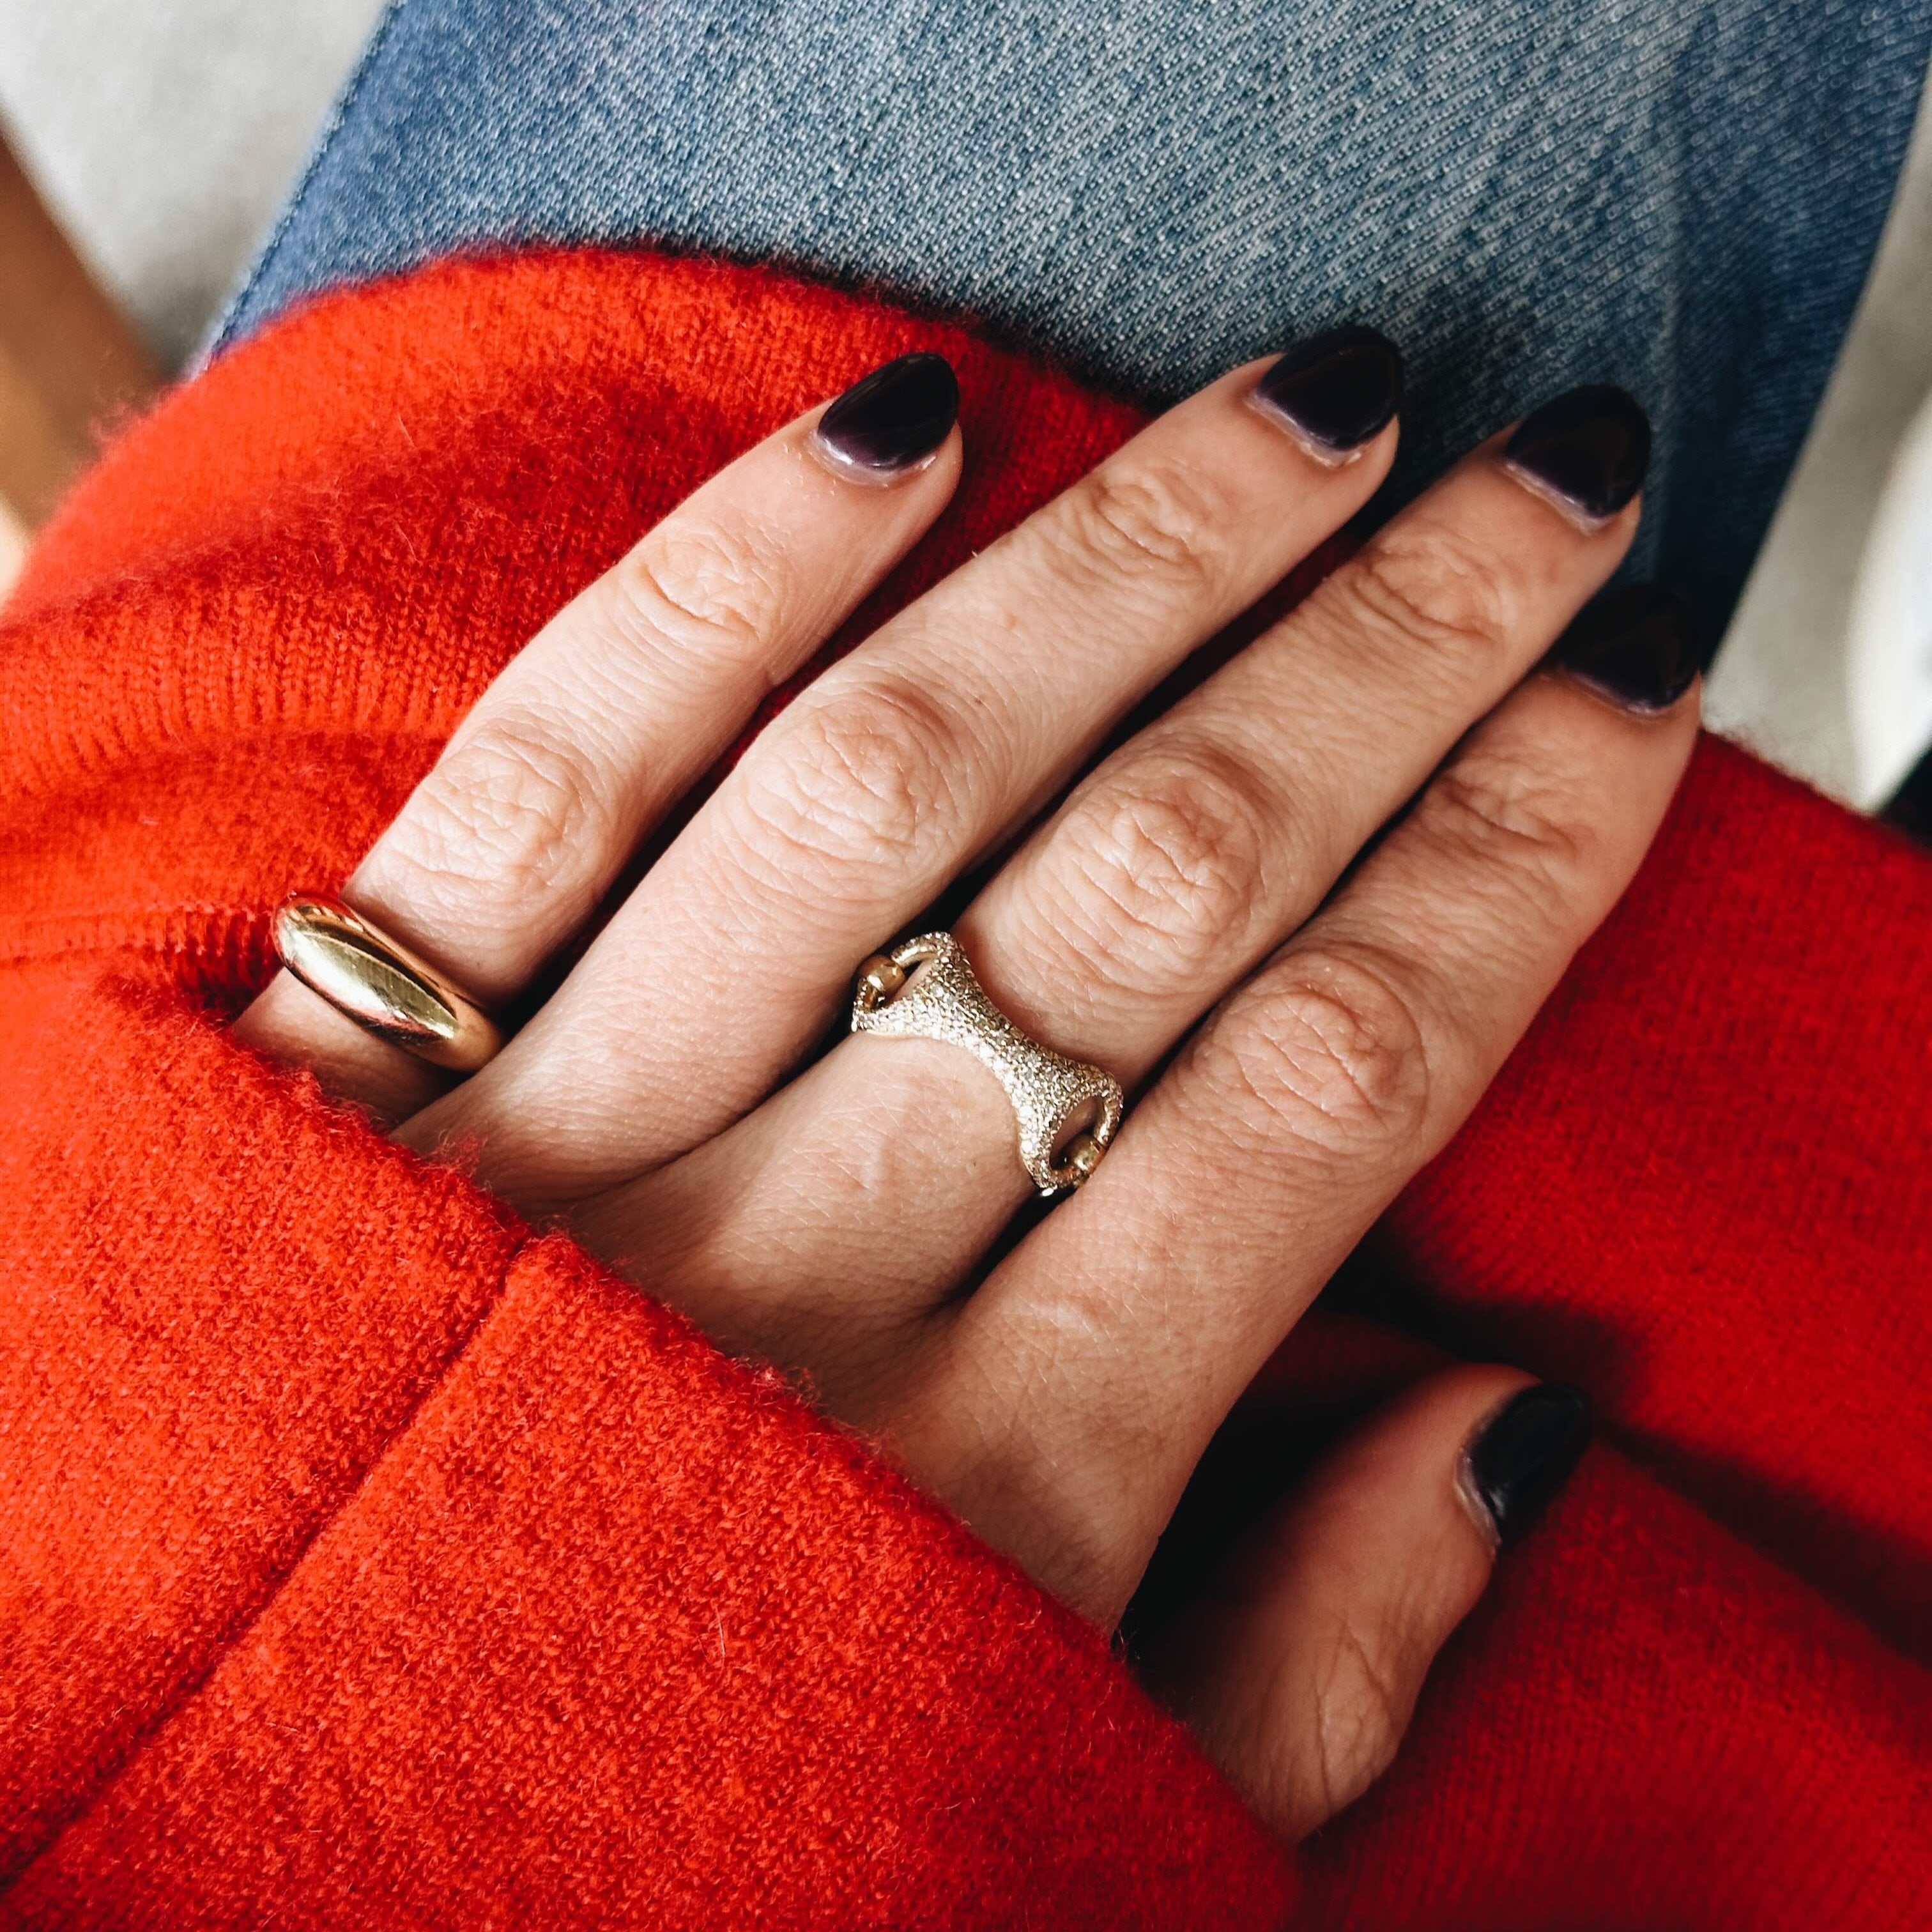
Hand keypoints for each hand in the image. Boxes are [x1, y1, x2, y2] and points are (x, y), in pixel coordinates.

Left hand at [235, 337, 1697, 1837]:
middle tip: (1545, 488)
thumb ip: (1299, 1659)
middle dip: (1390, 666)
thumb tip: (1511, 1414)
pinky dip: (722, 580)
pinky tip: (896, 424)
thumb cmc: (692, 1827)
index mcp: (985, 1497)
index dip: (1510, 868)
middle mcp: (779, 1288)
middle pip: (1153, 895)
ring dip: (1133, 567)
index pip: (1321, 1094)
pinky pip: (548, 772)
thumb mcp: (1053, 1822)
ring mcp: (553, 1150)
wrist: (258, 1845)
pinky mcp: (357, 1055)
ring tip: (1315, 412)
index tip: (1631, 701)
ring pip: (895, 783)